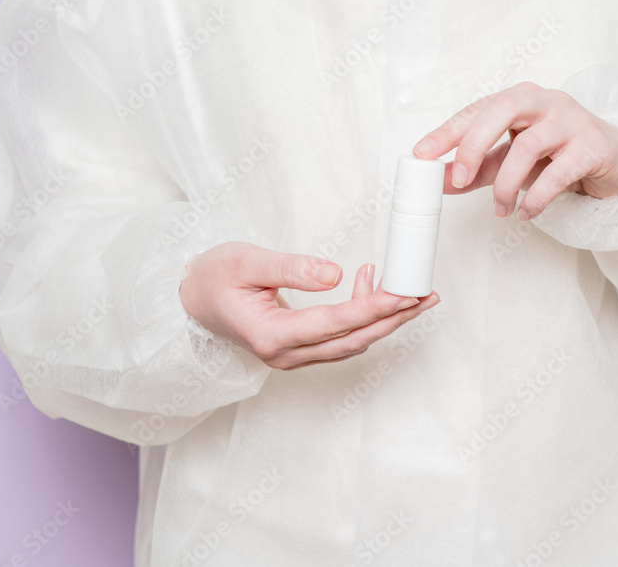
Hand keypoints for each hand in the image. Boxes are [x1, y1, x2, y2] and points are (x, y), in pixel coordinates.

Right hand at [179, 242, 439, 369]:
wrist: (191, 298)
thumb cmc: (214, 277)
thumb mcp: (247, 261)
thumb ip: (292, 268)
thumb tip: (334, 274)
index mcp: (271, 335)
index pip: (334, 323)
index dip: (373, 307)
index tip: (404, 293)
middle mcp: (285, 354)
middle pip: (353, 340)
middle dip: (393, 318)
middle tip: (426, 296)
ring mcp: (293, 356)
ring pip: (351, 343)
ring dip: (385, 320)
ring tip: (415, 294)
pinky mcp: (299, 349)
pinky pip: (340, 338)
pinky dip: (363, 317)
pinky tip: (374, 288)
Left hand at [412, 81, 617, 219]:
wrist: (614, 160)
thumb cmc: (558, 154)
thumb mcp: (511, 160)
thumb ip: (476, 170)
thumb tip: (438, 182)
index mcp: (520, 98)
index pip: (477, 108)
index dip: (447, 131)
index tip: (422, 155)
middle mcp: (545, 101)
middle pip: (503, 109)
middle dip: (474, 145)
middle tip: (458, 179)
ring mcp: (571, 121)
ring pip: (529, 145)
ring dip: (507, 184)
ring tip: (501, 209)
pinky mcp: (593, 146)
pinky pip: (559, 172)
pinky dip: (537, 197)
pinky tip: (526, 212)